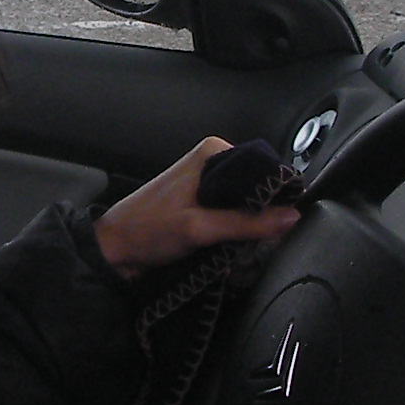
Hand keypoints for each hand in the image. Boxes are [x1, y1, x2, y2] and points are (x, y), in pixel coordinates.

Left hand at [92, 136, 301, 276]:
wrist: (115, 249)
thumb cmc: (145, 230)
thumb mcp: (200, 228)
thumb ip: (246, 223)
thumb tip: (289, 217)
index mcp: (213, 153)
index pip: (263, 169)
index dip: (276, 196)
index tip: (278, 223)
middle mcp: (213, 162)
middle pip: (257, 190)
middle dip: (258, 218)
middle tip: (250, 242)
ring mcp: (208, 184)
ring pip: (247, 207)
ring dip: (245, 231)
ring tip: (230, 248)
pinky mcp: (204, 205)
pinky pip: (233, 217)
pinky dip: (233, 236)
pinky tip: (223, 251)